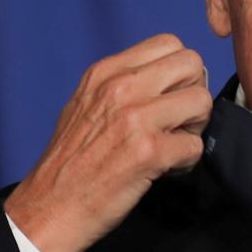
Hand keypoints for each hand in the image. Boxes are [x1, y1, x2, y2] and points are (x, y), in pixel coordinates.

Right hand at [6, 35, 212, 251]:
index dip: (179, 71)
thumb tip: (164, 79)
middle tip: (178, 122)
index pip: (168, 43)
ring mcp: (135, 119)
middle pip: (192, 64)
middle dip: (193, 93)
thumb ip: (120, 85)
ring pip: (201, 101)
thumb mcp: (84, 105)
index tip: (169, 97)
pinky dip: (186, 161)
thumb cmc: (69, 163)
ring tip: (172, 145)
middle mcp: (120, 88)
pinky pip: (195, 145)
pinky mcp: (148, 153)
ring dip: (194, 127)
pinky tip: (166, 169)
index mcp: (105, 73)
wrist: (50, 208)